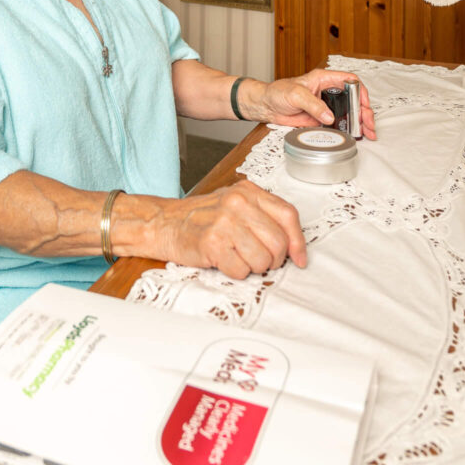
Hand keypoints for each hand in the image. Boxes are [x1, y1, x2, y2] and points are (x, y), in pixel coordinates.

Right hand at [153, 179, 306, 277]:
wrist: (166, 223)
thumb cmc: (204, 218)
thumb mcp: (236, 205)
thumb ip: (265, 217)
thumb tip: (295, 248)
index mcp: (248, 191)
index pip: (288, 215)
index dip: (297, 242)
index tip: (299, 258)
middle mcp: (237, 203)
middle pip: (278, 242)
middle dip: (273, 259)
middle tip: (258, 259)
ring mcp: (224, 222)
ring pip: (262, 260)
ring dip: (253, 267)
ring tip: (238, 257)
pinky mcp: (212, 243)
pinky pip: (241, 271)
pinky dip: (235, 272)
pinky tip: (224, 261)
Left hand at [241, 69, 375, 139]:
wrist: (266, 106)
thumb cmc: (277, 92)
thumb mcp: (295, 95)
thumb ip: (313, 104)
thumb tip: (329, 116)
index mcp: (324, 79)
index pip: (349, 81)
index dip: (360, 91)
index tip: (364, 104)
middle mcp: (328, 91)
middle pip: (353, 99)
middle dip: (364, 111)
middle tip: (369, 124)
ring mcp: (326, 106)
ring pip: (349, 112)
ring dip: (359, 122)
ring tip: (367, 133)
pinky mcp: (321, 119)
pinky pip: (338, 124)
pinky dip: (348, 130)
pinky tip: (354, 136)